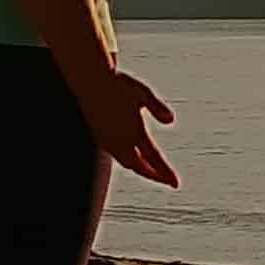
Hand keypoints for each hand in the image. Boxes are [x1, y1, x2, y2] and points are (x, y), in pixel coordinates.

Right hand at [79, 68, 178, 185]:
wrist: (89, 80)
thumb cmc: (117, 84)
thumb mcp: (142, 92)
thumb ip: (157, 106)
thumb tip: (171, 120)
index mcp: (133, 131)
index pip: (153, 158)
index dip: (165, 173)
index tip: (175, 184)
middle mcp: (120, 140)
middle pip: (139, 167)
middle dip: (154, 175)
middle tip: (167, 181)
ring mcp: (108, 140)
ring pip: (127, 163)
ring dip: (141, 170)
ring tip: (153, 173)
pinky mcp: (100, 136)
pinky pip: (116, 157)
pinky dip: (128, 162)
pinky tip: (132, 159)